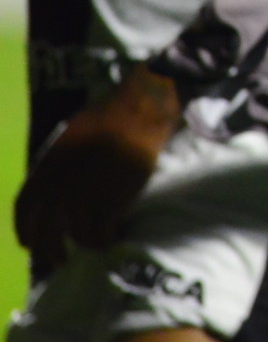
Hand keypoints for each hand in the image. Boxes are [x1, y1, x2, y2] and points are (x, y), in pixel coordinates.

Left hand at [15, 64, 180, 264]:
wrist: (137, 112)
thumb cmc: (105, 120)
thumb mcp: (66, 142)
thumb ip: (54, 169)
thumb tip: (50, 193)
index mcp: (45, 170)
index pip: (24, 210)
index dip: (24, 232)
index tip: (30, 244)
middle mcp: (60, 188)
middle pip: (46, 233)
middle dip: (50, 252)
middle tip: (60, 260)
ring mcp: (86, 196)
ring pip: (77, 237)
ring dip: (84, 245)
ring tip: (94, 244)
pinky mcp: (112, 202)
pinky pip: (101, 235)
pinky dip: (105, 242)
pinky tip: (111, 239)